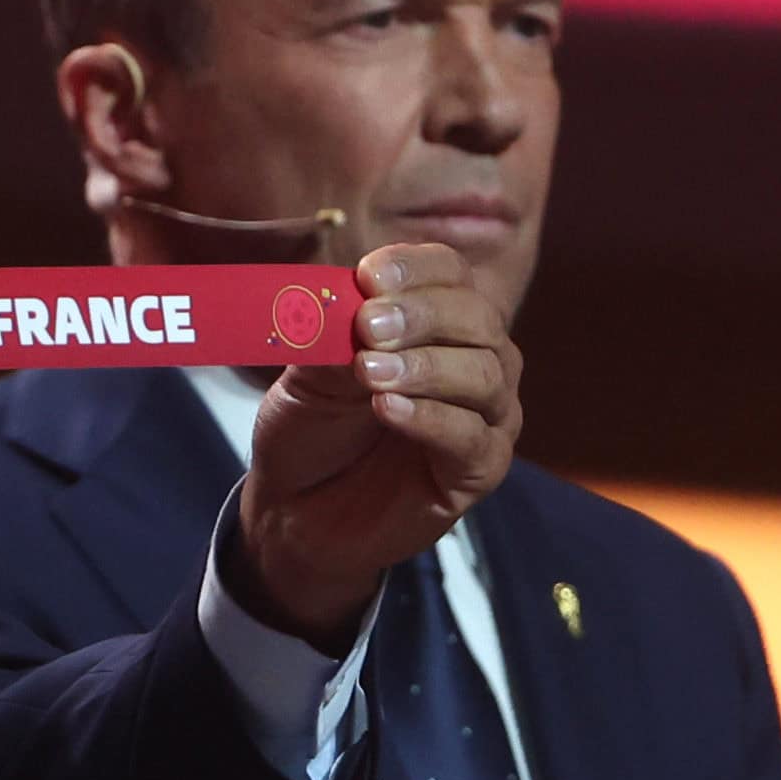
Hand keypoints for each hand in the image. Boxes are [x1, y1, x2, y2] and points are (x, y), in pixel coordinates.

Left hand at [226, 242, 520, 644]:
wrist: (294, 511)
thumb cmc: (310, 431)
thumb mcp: (310, 372)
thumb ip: (334, 336)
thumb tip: (352, 304)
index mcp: (438, 321)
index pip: (450, 273)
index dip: (415, 268)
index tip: (368, 275)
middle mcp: (476, 360)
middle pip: (476, 318)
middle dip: (421, 315)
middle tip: (369, 325)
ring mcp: (486, 417)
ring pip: (483, 376)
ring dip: (425, 367)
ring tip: (369, 372)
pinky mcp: (480, 471)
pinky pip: (472, 437)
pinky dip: (430, 418)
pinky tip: (388, 408)